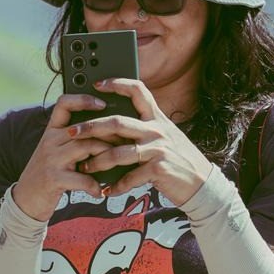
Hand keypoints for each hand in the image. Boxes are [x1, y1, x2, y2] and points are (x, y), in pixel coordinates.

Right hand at [12, 94, 114, 220]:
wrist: (26, 198)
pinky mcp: (53, 178)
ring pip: (86, 147)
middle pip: (85, 128)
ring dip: (105, 157)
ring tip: (114, 165)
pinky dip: (95, 186)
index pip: (64, 103)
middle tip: (125, 142)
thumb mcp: (56, 150)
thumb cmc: (48, 173)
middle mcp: (50, 140)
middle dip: (108, 135)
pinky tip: (100, 191)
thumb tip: (108, 132)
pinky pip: (82, 178)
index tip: (102, 103)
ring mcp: (51, 159)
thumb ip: (74, 140)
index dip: (83, 99)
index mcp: (52, 131)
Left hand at [68, 78, 212, 206]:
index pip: (137, 90)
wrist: (201, 183)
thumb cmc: (178, 159)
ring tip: (86, 167)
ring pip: (119, 152)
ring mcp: (158, 149)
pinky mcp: (158, 169)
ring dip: (98, 161)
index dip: (116, 84)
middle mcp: (157, 130)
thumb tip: (113, 124)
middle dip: (91, 126)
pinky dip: (116, 185)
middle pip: (117, 122)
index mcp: (157, 118)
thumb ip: (144, 128)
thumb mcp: (165, 136)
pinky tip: (107, 189)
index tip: (97, 84)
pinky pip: (129, 177)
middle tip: (73, 132)